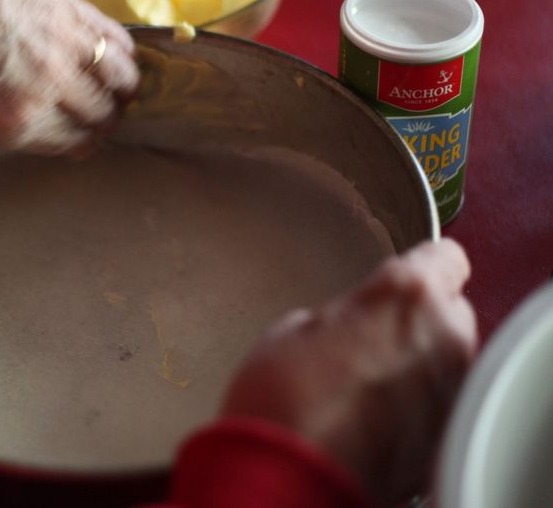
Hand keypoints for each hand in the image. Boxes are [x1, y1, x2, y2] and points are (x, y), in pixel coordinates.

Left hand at [0, 0, 137, 153]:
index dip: (80, 143)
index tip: (85, 141)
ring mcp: (62, 45)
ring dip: (123, 86)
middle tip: (105, 114)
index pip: (68, 143)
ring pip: (117, 77)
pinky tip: (123, 53)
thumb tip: (10, 112)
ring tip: (122, 86)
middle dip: (105, 119)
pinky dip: (124, 49)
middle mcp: (47, 88)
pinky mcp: (67, 6)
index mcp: (13, 120)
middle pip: (98, 114)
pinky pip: (113, 35)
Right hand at [223, 239, 476, 505]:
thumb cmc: (281, 398)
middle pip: (450, 312)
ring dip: (417, 362)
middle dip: (418, 320)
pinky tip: (370, 413)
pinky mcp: (443, 435)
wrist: (287, 476)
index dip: (420, 266)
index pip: (446, 256)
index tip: (402, 278)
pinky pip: (436, 403)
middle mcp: (443, 338)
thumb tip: (355, 326)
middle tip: (371, 335)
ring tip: (366, 380)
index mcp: (407, 296)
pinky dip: (414, 403)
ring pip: (445, 359)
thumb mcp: (293, 329)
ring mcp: (450, 391)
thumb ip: (343, 315)